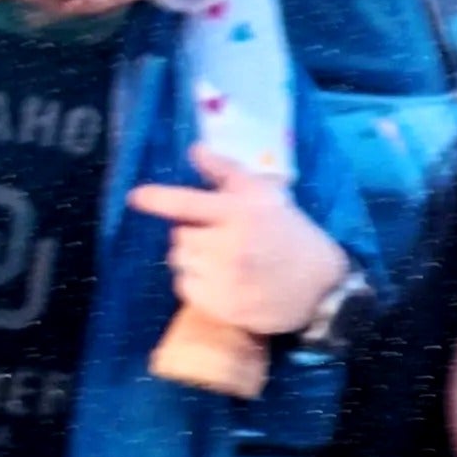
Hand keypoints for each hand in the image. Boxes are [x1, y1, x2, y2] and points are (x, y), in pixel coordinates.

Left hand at [127, 147, 348, 338]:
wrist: (320, 286)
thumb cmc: (290, 234)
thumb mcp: (266, 195)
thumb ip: (227, 172)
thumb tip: (194, 149)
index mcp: (240, 213)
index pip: (186, 203)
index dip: (157, 199)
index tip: (136, 197)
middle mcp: (230, 246)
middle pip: (179, 237)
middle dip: (191, 234)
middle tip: (215, 237)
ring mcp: (226, 280)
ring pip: (180, 263)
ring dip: (191, 259)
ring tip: (219, 259)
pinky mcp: (224, 307)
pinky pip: (186, 289)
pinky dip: (195, 284)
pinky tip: (219, 280)